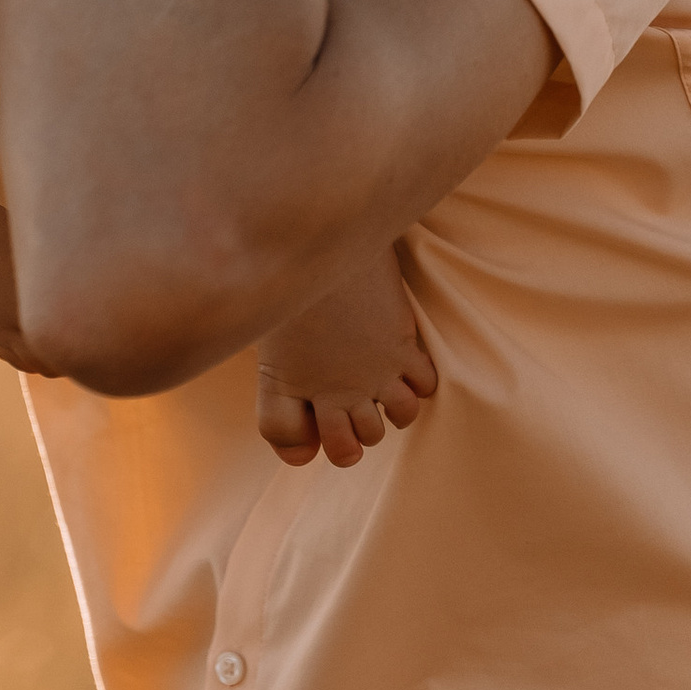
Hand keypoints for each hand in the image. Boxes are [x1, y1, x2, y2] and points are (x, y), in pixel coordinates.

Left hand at [255, 252, 439, 471]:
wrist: (315, 232)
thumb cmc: (285, 283)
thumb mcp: (265, 336)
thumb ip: (277, 402)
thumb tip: (303, 457)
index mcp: (290, 384)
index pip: (294, 441)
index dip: (306, 442)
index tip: (313, 419)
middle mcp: (334, 387)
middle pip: (353, 447)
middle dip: (355, 433)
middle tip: (352, 400)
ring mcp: (371, 369)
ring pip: (397, 420)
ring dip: (392, 411)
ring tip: (381, 386)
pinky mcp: (400, 344)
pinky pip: (425, 386)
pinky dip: (419, 382)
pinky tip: (403, 361)